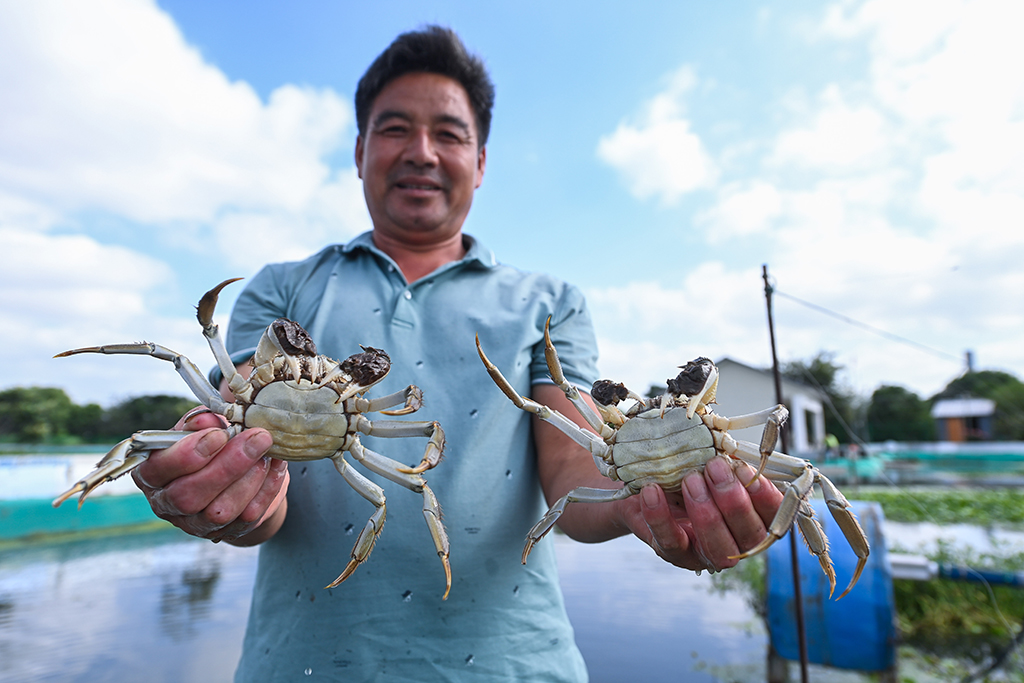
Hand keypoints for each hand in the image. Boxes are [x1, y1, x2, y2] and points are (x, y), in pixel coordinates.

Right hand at [131, 410, 288, 544]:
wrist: (235, 471)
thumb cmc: (212, 444)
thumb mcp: (202, 427)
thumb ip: (200, 422)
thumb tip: (206, 420)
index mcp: (151, 474)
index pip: (158, 470)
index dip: (187, 454)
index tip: (219, 434)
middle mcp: (168, 504)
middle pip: (187, 496)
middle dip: (226, 466)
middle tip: (257, 439)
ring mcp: (196, 523)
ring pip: (218, 512)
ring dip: (248, 479)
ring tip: (267, 452)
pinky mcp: (227, 531)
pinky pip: (248, 516)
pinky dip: (267, 489)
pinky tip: (276, 466)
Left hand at [622, 456, 783, 571]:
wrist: (648, 487)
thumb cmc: (690, 472)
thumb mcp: (710, 463)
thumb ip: (726, 460)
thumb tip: (729, 444)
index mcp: (756, 518)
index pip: (774, 515)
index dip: (764, 495)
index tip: (743, 468)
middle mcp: (737, 543)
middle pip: (749, 535)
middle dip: (733, 500)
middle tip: (714, 467)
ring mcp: (706, 553)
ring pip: (717, 547)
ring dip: (705, 511)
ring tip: (689, 479)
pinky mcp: (674, 554)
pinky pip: (670, 542)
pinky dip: (660, 515)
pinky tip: (652, 491)